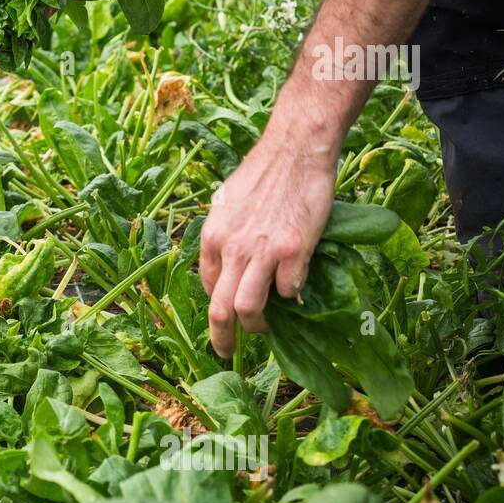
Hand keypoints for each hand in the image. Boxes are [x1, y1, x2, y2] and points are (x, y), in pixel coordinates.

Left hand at [199, 130, 337, 357]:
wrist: (293, 149)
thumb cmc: (262, 174)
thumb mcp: (227, 205)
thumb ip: (225, 236)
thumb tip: (228, 264)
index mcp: (212, 238)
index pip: (206, 288)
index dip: (215, 309)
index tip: (225, 319)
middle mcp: (231, 249)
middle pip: (220, 309)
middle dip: (223, 339)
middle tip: (227, 353)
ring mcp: (261, 252)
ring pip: (248, 309)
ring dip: (257, 326)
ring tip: (264, 330)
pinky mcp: (292, 251)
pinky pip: (288, 291)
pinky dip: (291, 296)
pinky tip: (296, 288)